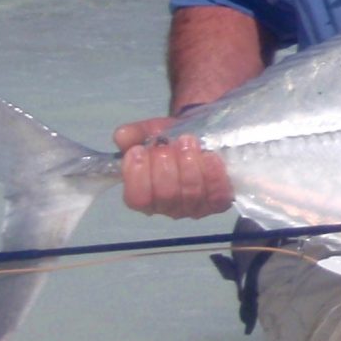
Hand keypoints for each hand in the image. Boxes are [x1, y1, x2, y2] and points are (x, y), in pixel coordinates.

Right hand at [114, 117, 233, 218]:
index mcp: (145, 194)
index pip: (137, 198)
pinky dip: (212, 174)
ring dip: (189, 166)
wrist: (202, 135)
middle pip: (165, 195)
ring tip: (188, 142)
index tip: (139, 150)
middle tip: (167, 145)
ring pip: (191, 194)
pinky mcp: (218, 202)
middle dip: (166, 167)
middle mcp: (168, 207)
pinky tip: (209, 156)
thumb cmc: (170, 140)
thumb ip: (134, 135)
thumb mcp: (150, 132)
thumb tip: (122, 137)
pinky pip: (217, 194)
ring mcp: (195, 207)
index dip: (136, 176)